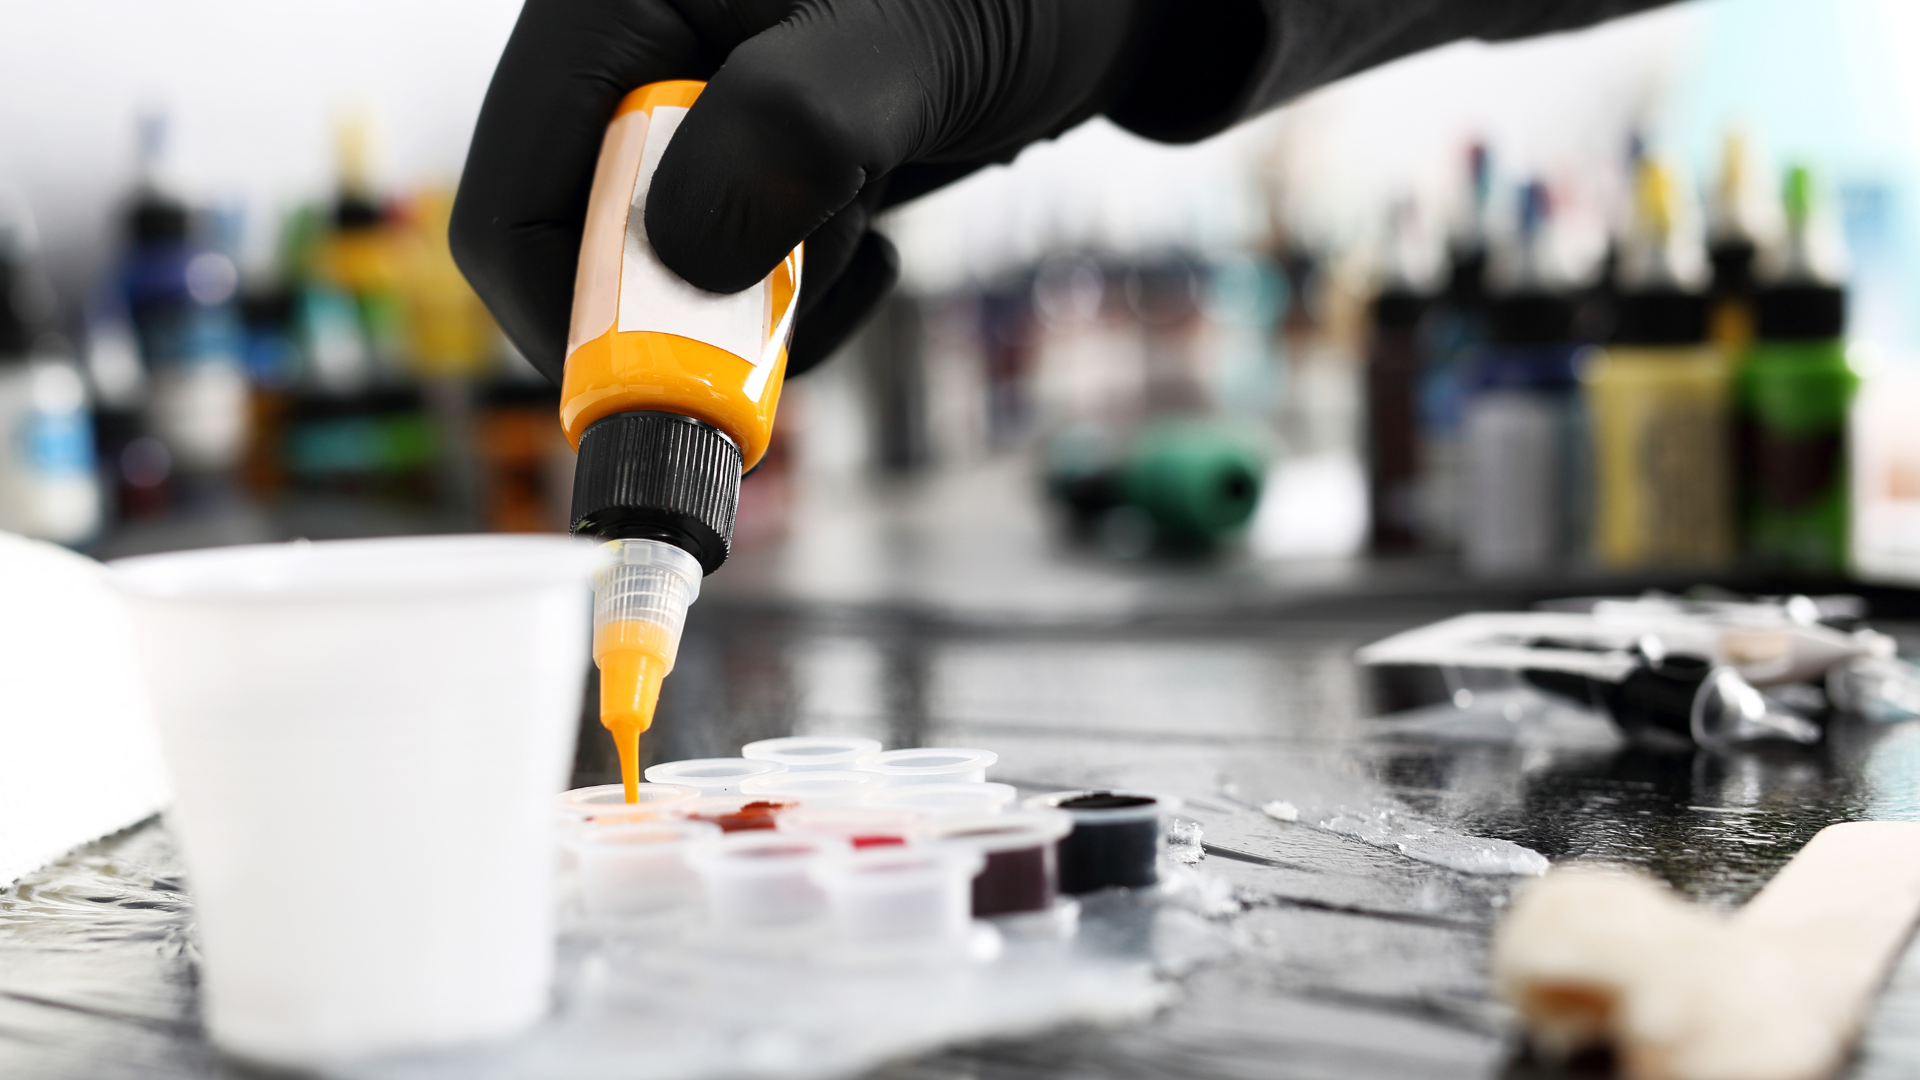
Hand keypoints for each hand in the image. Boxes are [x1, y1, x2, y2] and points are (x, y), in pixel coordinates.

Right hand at [450, 0, 1167, 382]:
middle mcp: (636, 63)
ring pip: (665, 285)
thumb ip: (792, 130)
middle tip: (804, 304)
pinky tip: (872, 243)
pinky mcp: (748, 175)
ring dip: (766, 303)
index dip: (574, 314)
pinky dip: (798, 302)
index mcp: (618, 1)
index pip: (513, 196)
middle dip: (693, 313)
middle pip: (584, 254)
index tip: (675, 391)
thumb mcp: (908, 47)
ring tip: (862, 227)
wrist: (1095, 17)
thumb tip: (682, 254)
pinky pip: (730, 286)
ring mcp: (691, 126)